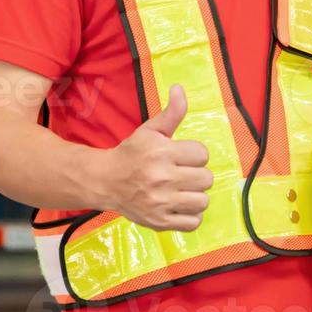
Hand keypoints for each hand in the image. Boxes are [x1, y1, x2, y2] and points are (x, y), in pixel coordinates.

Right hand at [102, 85, 212, 231]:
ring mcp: (160, 203)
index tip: (181, 156)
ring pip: (203, 201)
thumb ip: (171, 112)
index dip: (194, 154)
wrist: (105, 181)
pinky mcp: (159, 222)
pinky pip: (194, 222)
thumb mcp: (150, 130)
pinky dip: (191, 215)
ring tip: (181, 190)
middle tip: (181, 174)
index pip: (202, 154)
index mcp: (161, 153)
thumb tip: (179, 88)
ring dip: (195, 195)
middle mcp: (161, 178)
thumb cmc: (132, 154)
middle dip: (196, 175)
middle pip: (206, 178)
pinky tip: (179, 205)